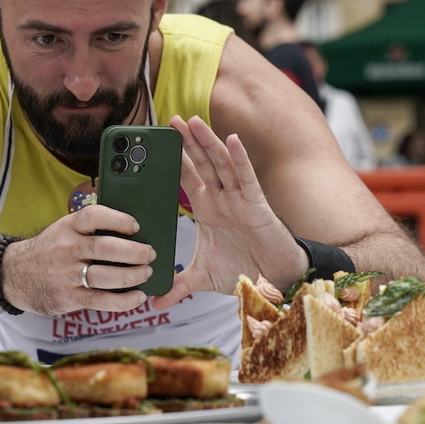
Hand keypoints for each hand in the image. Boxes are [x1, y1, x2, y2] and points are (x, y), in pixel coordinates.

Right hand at [2, 205, 152, 314]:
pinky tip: (137, 297)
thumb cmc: (49, 251)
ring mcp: (67, 275)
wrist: (12, 275)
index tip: (136, 226)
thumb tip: (132, 233)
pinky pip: (101, 301)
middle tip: (150, 254)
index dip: (119, 219)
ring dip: (133, 275)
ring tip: (147, 273)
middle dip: (135, 252)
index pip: (94, 216)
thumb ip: (89, 230)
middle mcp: (66, 249)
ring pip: (106, 276)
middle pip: (106, 248)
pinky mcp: (68, 298)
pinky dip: (124, 301)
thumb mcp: (62, 230)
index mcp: (67, 227)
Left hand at [150, 115, 308, 309]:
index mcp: (206, 209)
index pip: (185, 179)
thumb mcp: (202, 277)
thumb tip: (152, 302)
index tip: (155, 144)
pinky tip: (231, 140)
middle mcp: (220, 199)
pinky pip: (246, 177)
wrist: (272, 279)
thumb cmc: (242, 269)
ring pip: (220, 164)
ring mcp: (238, 198)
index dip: (173, 161)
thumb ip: (177, 286)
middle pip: (201, 164)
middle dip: (186, 143)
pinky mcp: (256, 204)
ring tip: (192, 121)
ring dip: (207, 142)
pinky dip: (239, 158)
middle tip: (170, 120)